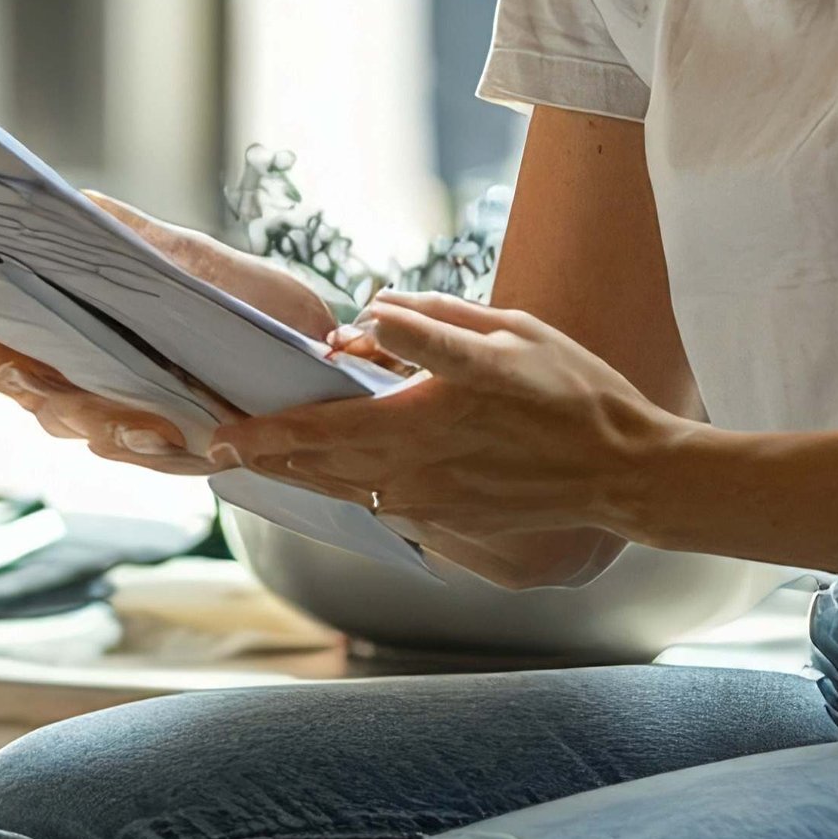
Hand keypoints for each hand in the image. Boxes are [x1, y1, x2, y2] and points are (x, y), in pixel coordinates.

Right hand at [0, 198, 326, 477]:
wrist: (326, 367)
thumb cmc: (252, 308)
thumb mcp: (191, 260)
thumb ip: (125, 236)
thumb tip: (68, 199)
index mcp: (71, 323)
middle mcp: (79, 374)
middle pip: (6, 381)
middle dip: (6, 373)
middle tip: (15, 363)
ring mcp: (116, 415)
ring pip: (66, 421)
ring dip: (78, 412)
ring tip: (87, 397)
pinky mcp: (166, 450)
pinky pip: (133, 453)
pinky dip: (140, 441)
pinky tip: (156, 428)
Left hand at [212, 291, 680, 589]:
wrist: (622, 472)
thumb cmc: (571, 392)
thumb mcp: (505, 336)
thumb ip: (429, 325)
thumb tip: (368, 316)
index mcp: (423, 419)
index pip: (323, 431)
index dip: (267, 434)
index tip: (221, 433)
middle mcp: (416, 470)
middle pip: (318, 469)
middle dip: (263, 458)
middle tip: (215, 447)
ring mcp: (431, 504)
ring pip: (343, 491)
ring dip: (297, 476)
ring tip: (257, 459)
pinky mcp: (448, 522)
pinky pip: (380, 506)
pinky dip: (346, 490)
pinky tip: (329, 477)